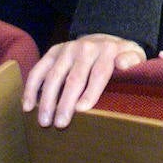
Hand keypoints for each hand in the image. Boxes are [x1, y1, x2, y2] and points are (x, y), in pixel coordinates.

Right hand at [22, 34, 145, 127]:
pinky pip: (38, 70)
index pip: (98, 73)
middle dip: (65, 102)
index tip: (81, 110)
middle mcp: (85, 47)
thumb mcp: (135, 55)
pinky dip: (31, 88)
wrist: (104, 38)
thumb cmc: (120, 56)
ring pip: (53, 76)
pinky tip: (27, 106)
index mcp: (108, 50)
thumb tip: (122, 65)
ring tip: (43, 121)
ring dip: (46, 100)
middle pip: (74, 78)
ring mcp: (67, 49)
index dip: (90, 92)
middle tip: (60, 124)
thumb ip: (132, 60)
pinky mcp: (53, 51)